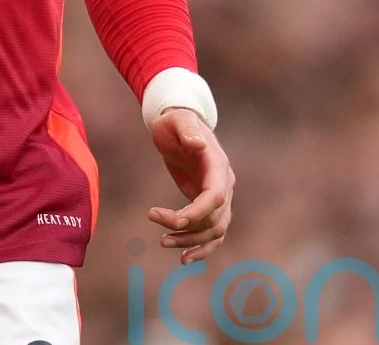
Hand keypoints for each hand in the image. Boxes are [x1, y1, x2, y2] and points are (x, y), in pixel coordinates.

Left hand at [148, 107, 234, 263]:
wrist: (179, 126)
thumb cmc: (175, 122)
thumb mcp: (177, 121)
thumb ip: (187, 130)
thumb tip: (198, 143)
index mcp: (218, 166)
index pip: (215, 196)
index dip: (198, 212)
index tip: (175, 221)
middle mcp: (225, 185)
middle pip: (213, 217)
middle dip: (185, 226)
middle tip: (153, 217)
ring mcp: (220, 197)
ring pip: (214, 230)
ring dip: (191, 241)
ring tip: (163, 242)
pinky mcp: (209, 205)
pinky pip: (212, 232)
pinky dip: (202, 248)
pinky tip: (184, 258)